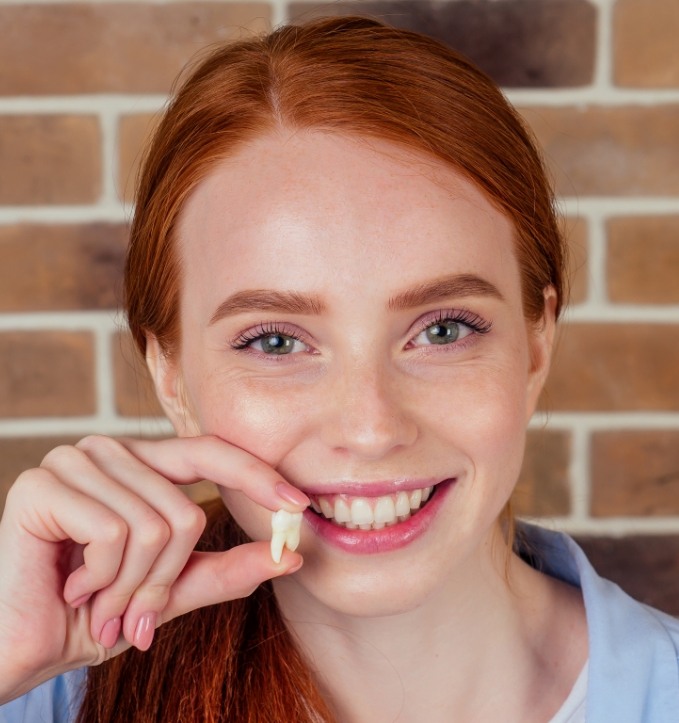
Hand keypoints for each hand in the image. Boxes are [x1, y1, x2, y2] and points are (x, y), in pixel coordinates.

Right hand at [0, 435, 307, 703]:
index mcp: (141, 465)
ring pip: (154, 525)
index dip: (257, 475)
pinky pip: (115, 533)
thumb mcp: (170, 592)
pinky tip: (71, 586)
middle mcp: (110, 451)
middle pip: (185, 510)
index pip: (211, 452)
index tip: (299, 505)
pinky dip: (101, 579)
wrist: (20, 645)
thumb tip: (290, 554)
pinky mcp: (43, 484)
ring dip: (130, 588)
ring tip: (98, 602)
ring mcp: (75, 461)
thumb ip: (225, 570)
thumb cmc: (92, 613)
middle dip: (164, 580)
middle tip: (134, 614)